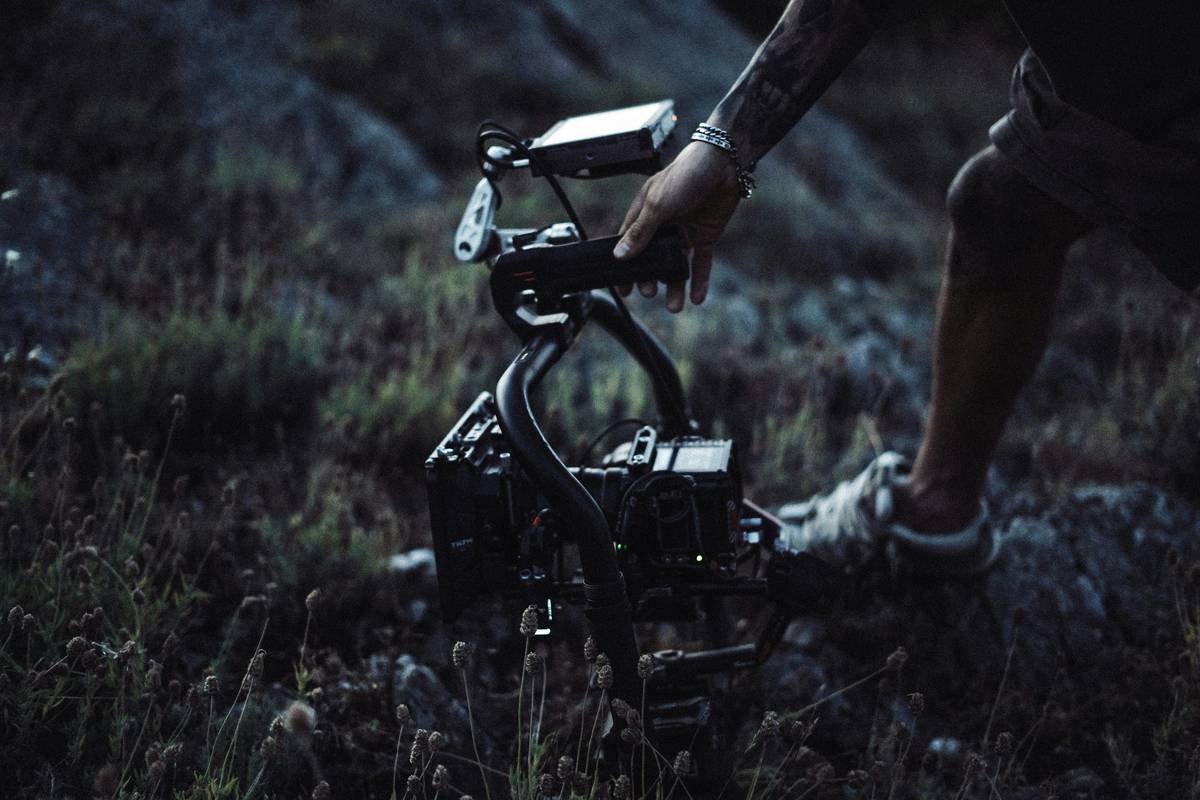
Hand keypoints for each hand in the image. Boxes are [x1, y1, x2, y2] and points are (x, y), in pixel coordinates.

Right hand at [613, 141, 740, 311]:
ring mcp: (684, 231)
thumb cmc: (686, 175)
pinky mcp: (705, 236)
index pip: (629, 243)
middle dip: (649, 278)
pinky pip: (700, 263)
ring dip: (674, 286)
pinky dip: (699, 280)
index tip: (621, 287)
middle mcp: (663, 224)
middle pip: (652, 258)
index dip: (624, 265)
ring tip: (674, 306)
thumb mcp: (657, 205)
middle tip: (648, 292)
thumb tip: (620, 255)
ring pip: (676, 265)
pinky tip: (697, 298)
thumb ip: (640, 232)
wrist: (723, 164)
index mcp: (645, 213)